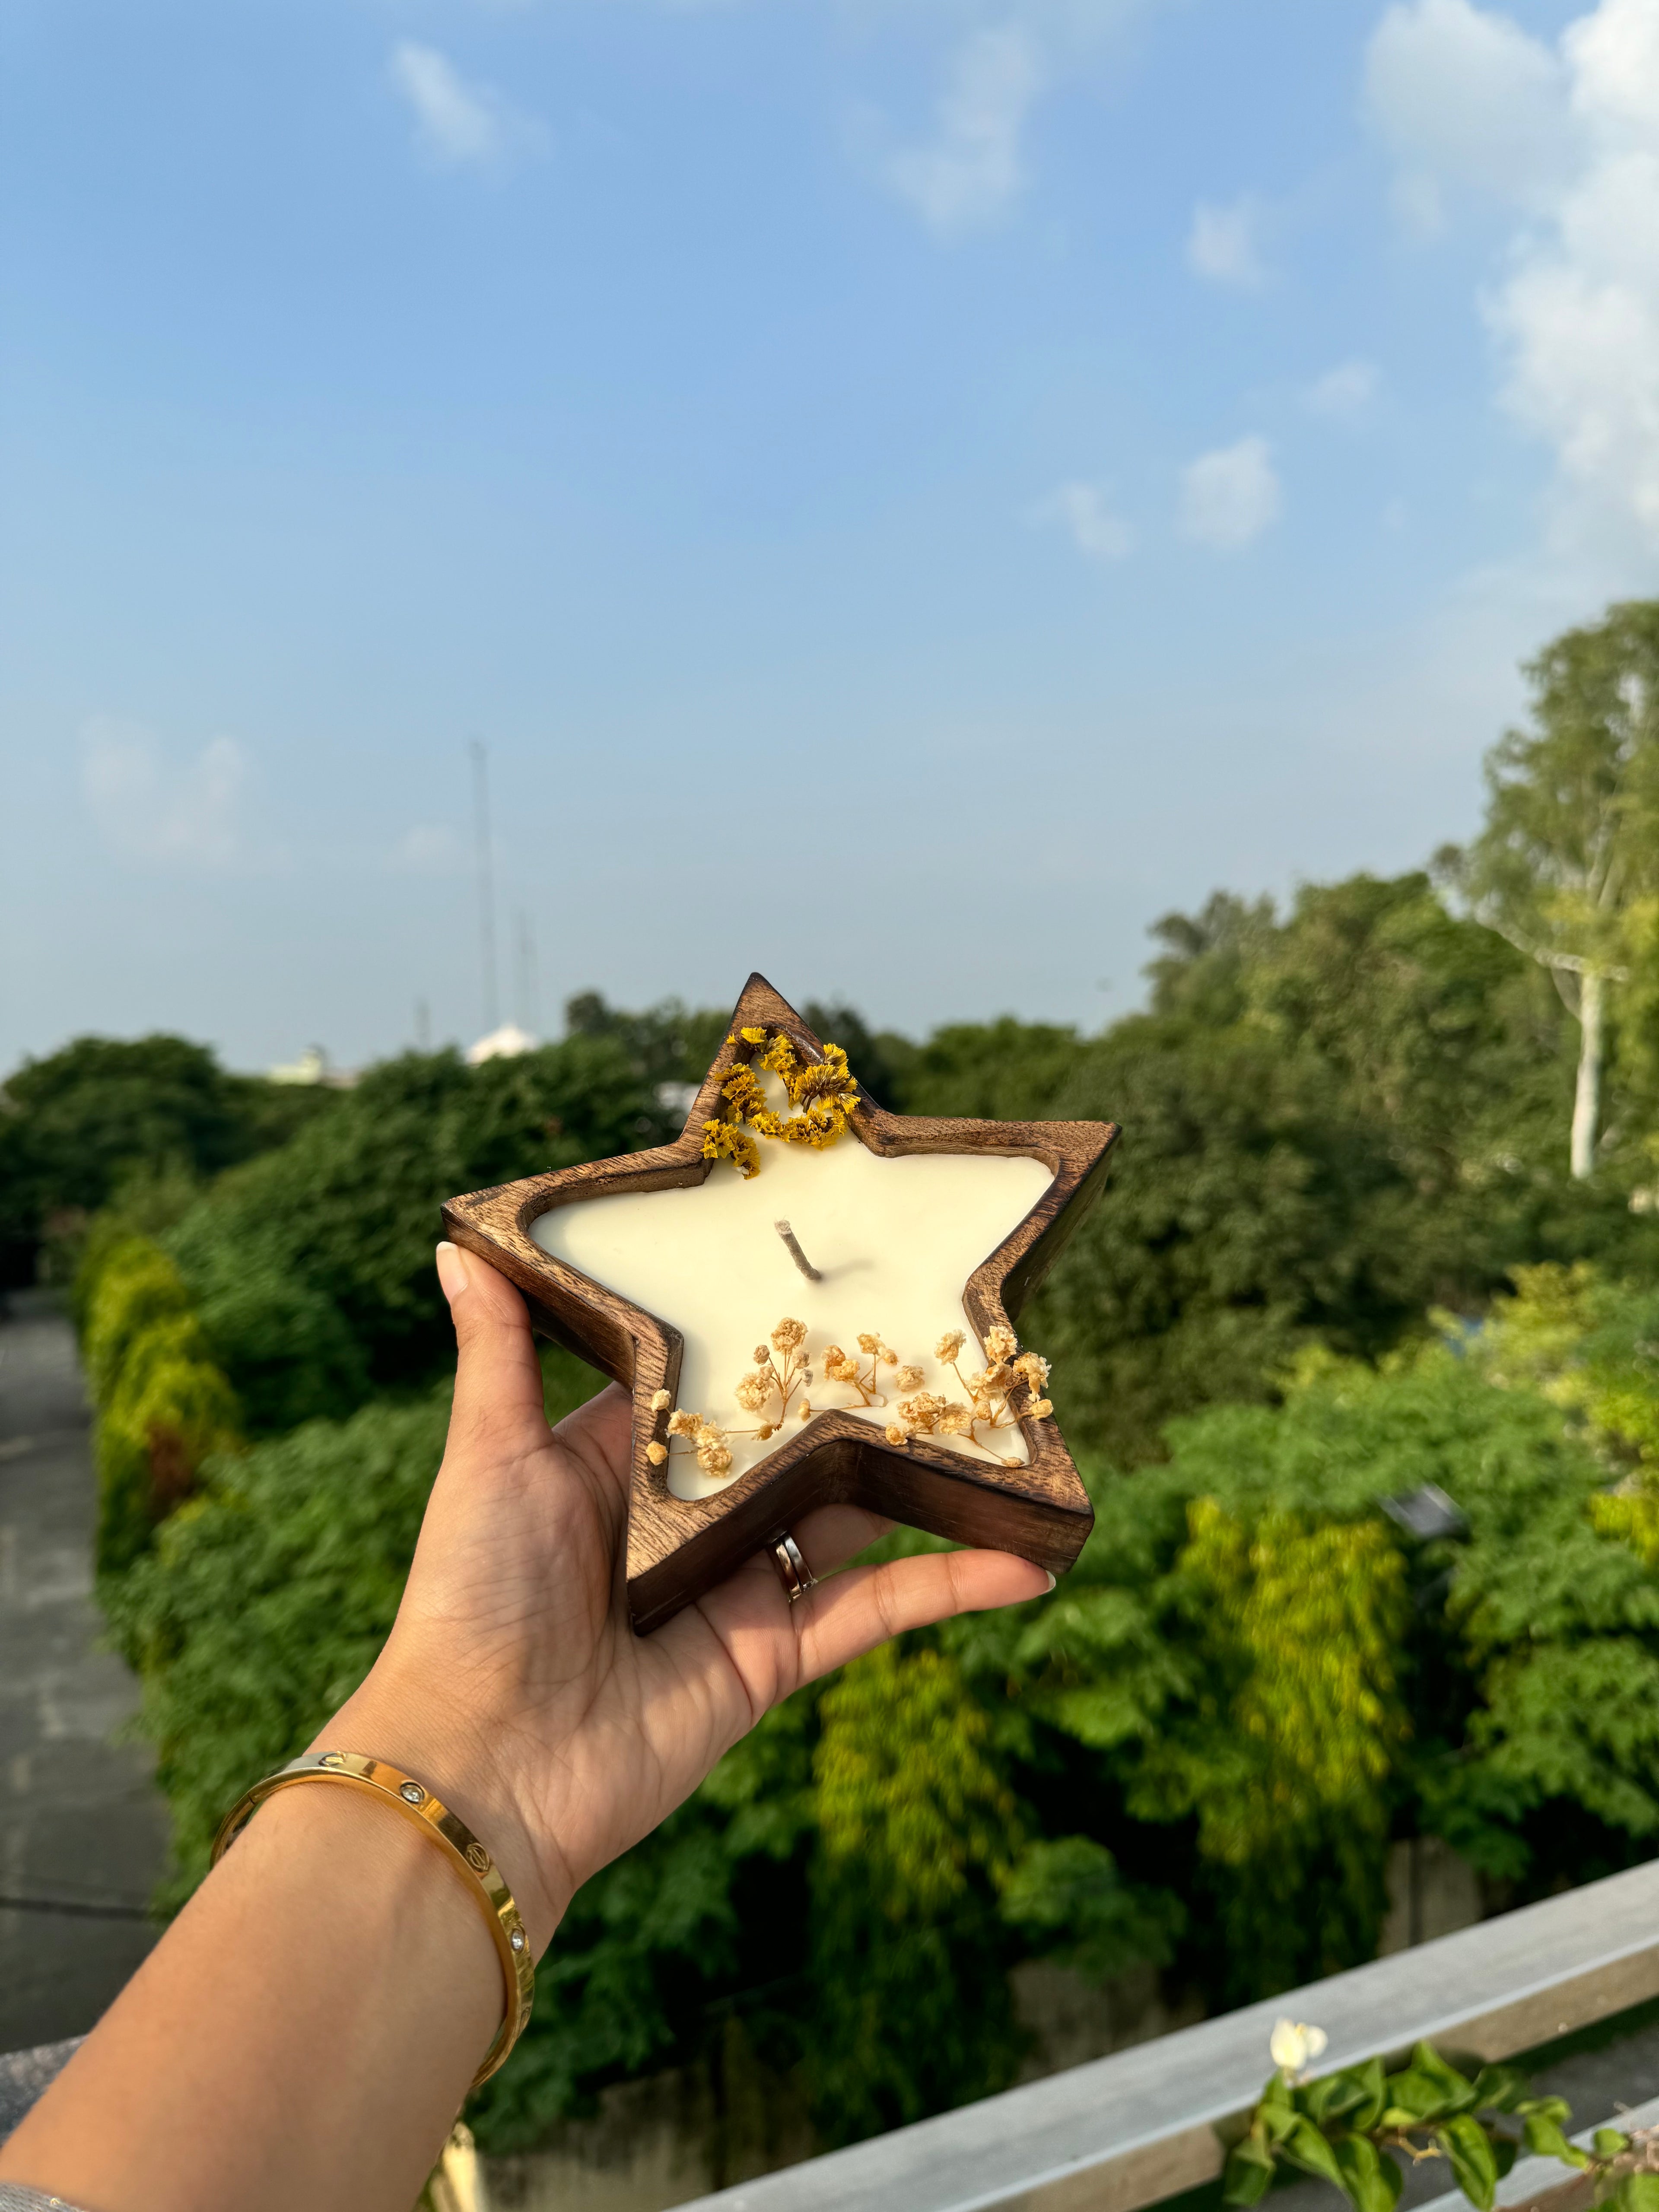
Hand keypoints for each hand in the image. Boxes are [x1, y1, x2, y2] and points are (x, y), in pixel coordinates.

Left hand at [328, 1243, 1050, 1952]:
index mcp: (626, 1460)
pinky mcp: (777, 1654)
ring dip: (927, 1480)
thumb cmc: (472, 1599)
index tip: (832, 1262)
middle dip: (864, 1395)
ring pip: (854, 1517)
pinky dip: (953, 1588)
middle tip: (949, 1331)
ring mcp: (741, 1585)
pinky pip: (879, 1610)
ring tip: (1010, 1427)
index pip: (714, 1380)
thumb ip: (500, 1352)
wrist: (485, 1766)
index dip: (767, 1328)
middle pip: (798, 1442)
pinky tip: (1027, 1563)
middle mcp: (692, 1516)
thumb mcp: (488, 1456)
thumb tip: (458, 1240)